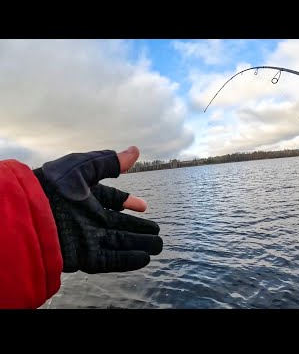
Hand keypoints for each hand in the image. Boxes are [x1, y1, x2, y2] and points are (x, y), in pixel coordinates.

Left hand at [33, 146, 162, 272]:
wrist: (28, 214)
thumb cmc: (52, 186)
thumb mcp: (83, 168)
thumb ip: (109, 162)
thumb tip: (135, 150)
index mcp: (87, 197)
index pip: (112, 200)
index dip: (129, 203)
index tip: (144, 206)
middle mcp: (89, 218)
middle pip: (119, 225)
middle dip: (139, 228)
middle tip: (157, 231)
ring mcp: (88, 238)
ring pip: (119, 243)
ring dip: (139, 244)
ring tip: (158, 246)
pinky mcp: (85, 256)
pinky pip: (110, 260)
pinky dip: (128, 260)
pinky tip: (144, 259)